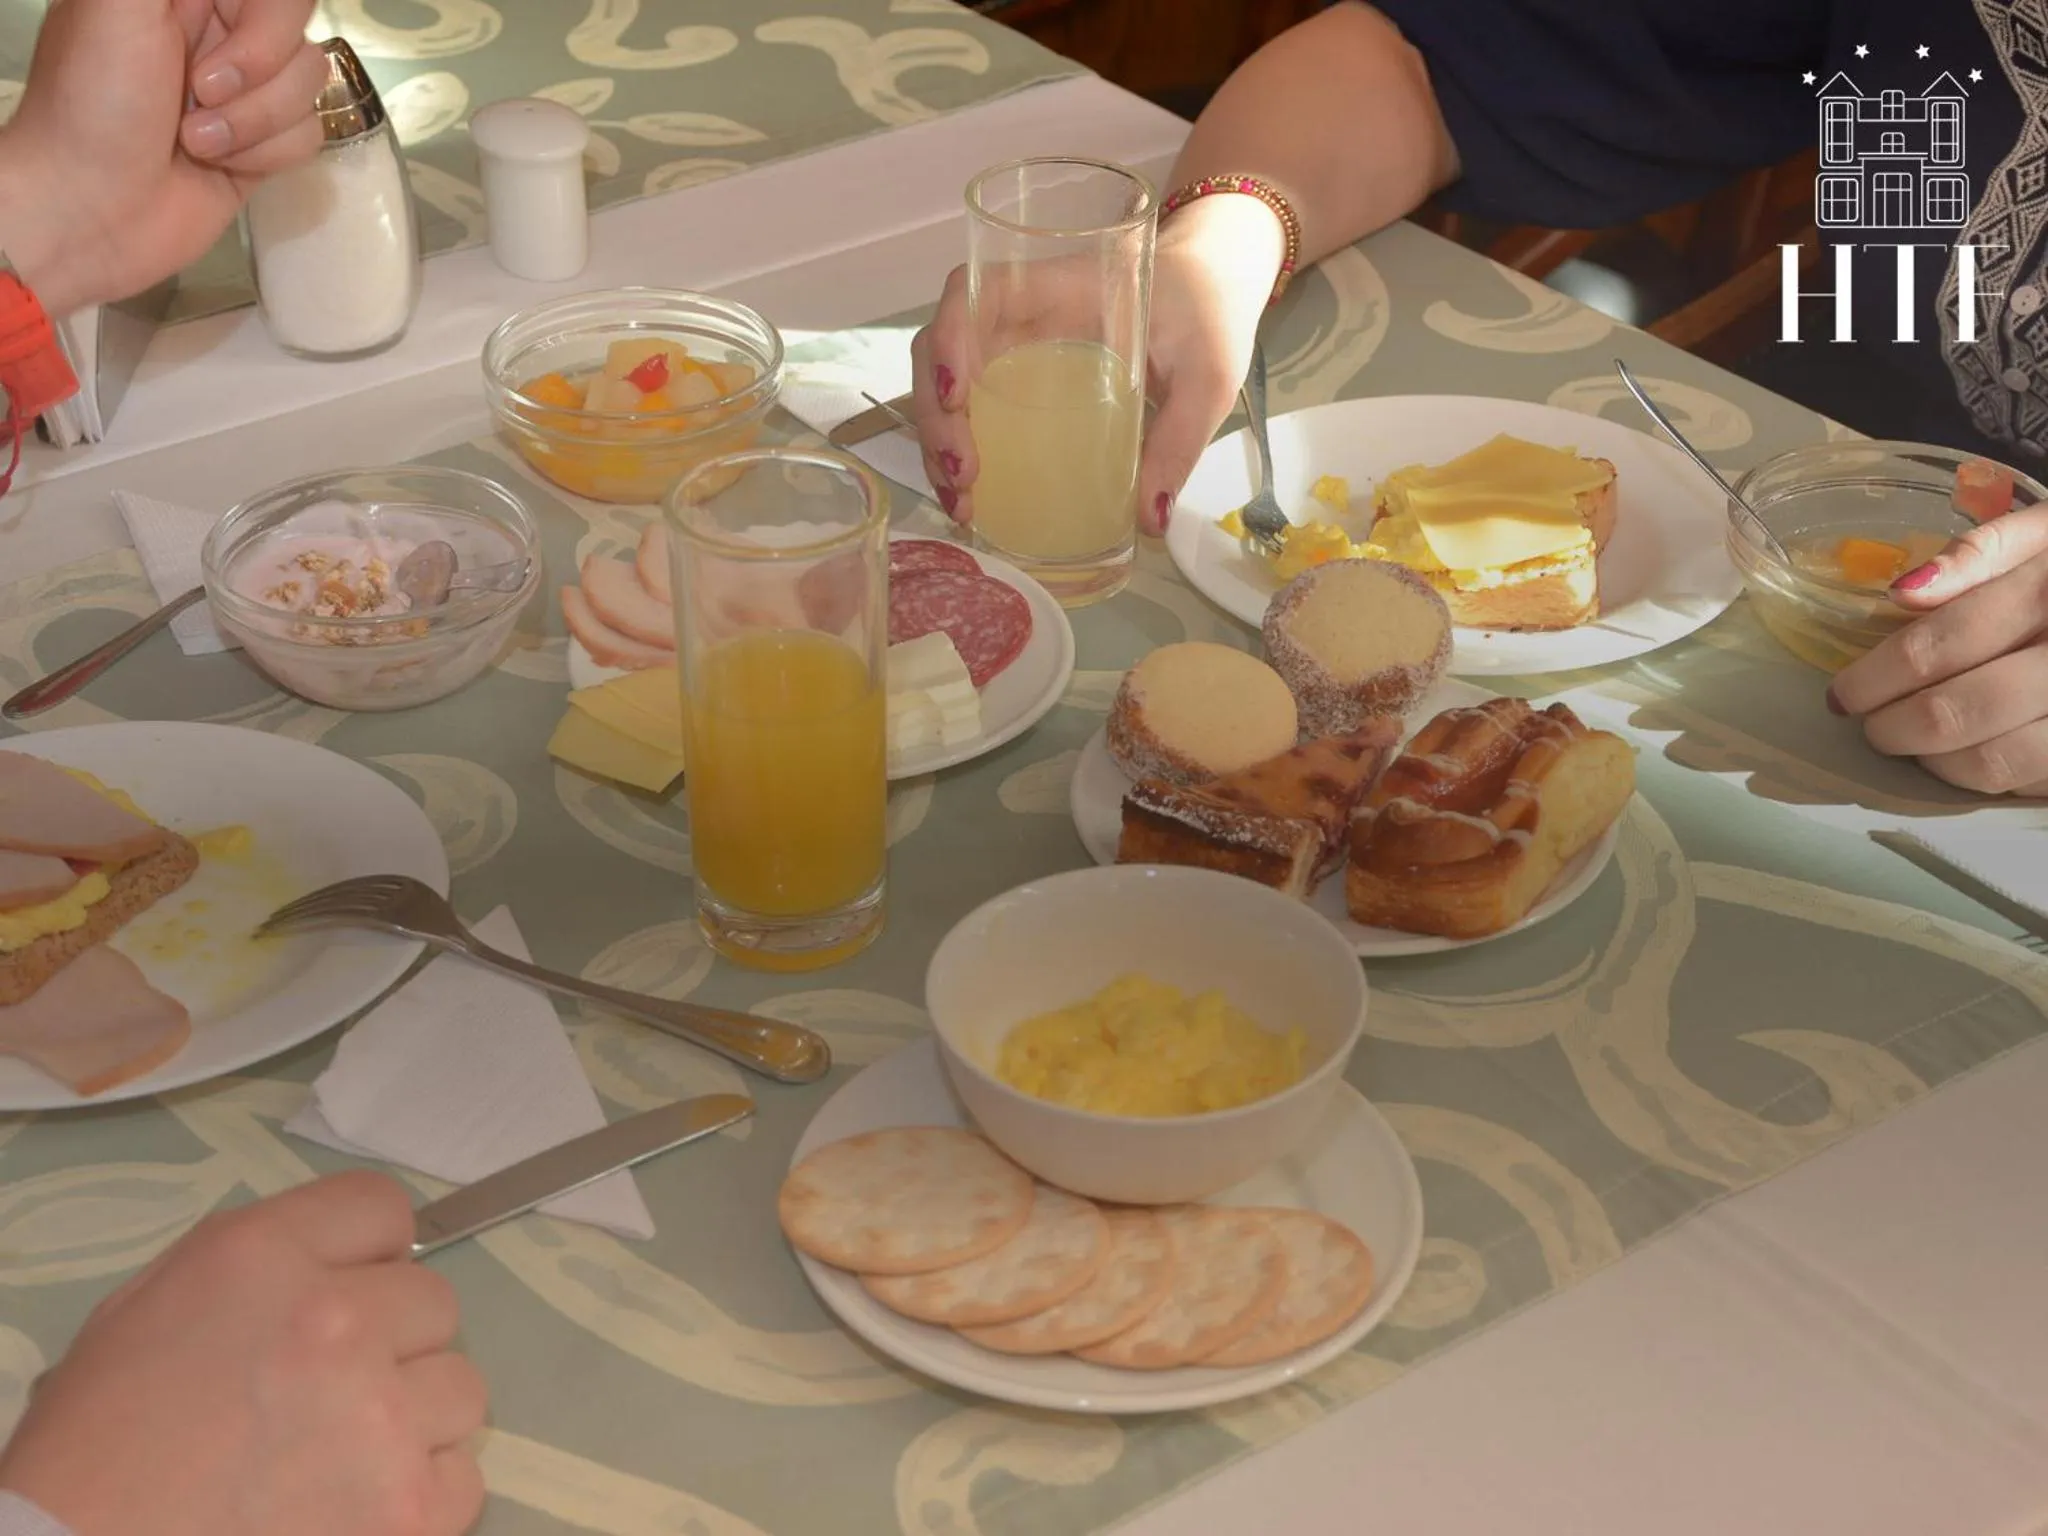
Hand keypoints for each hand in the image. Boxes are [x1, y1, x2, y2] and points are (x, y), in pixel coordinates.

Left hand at [0, 0, 325, 317]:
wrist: (91, 211)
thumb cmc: (93, 104)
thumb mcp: (116, 6)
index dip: (261, 15)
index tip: (215, 32)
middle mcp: (217, 32)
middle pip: (296, 25)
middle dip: (258, 67)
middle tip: (200, 91)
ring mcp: (244, 90)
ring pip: (308, 81)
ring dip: (254, 119)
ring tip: (195, 141)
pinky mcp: (263, 145)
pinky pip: (308, 133)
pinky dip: (266, 155)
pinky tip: (218, 166)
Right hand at [0, 1172, 487, 1535]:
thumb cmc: (93, 1453)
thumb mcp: (142, 1315)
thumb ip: (252, 1270)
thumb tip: (336, 1259)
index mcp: (260, 1258)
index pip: (380, 1207)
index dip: (370, 1252)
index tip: (353, 1288)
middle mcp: (335, 1320)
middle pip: (432, 1300)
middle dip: (391, 1341)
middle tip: (327, 1392)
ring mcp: (382, 1416)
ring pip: (460, 1386)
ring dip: (413, 1418)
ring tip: (340, 1455)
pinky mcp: (410, 1506)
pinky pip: (464, 1476)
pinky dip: (421, 1494)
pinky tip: (354, 1505)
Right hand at [909, 193, 1282, 536]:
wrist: (1211, 297)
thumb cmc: (1207, 316)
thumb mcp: (1207, 375)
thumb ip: (1181, 440)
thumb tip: (1149, 520)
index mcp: (1062, 288)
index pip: (978, 292)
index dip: (950, 336)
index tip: (957, 394)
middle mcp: (1023, 313)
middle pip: (942, 346)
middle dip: (936, 414)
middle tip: (963, 478)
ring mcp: (1015, 346)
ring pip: (945, 382)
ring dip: (939, 441)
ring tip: (962, 501)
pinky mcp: (1019, 379)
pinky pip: (971, 407)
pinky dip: (960, 449)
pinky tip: (971, 497)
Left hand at [1828, 506, 2047, 794]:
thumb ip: (1980, 552)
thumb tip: (1902, 593)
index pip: (1938, 645)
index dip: (1874, 678)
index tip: (1842, 693)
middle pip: (1957, 712)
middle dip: (1893, 727)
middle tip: (1870, 725)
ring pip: (1994, 762)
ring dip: (1934, 762)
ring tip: (1912, 744)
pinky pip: (2034, 782)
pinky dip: (1988, 778)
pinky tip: (1971, 755)